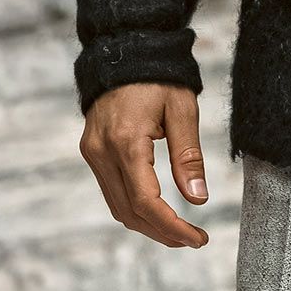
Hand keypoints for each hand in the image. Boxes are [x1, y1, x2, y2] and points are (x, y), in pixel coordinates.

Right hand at [78, 82, 210, 247]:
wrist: (126, 50)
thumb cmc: (160, 77)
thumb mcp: (182, 110)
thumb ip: (189, 155)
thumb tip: (198, 199)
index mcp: (127, 141)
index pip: (146, 201)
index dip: (172, 226)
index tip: (198, 238)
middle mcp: (102, 152)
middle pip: (129, 211)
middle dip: (161, 232)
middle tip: (192, 240)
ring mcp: (93, 152)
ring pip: (117, 206)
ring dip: (147, 224)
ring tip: (179, 233)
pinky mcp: (92, 150)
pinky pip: (111, 190)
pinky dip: (133, 207)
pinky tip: (156, 212)